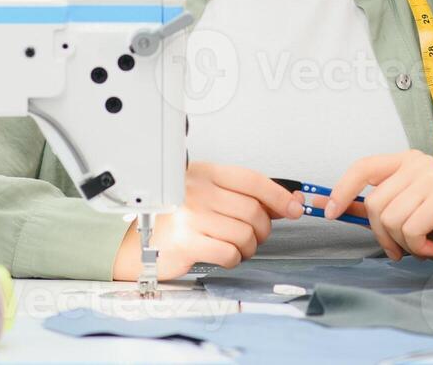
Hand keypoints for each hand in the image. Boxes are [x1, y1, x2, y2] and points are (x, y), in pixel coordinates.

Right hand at [112, 161, 302, 280]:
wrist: (138, 244)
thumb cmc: (176, 218)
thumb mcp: (209, 195)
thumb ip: (246, 196)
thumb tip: (289, 202)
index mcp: (205, 174)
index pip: (252, 180)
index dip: (279, 195)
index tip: (294, 208)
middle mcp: (198, 192)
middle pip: (253, 210)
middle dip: (263, 228)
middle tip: (255, 234)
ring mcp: (191, 217)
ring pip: (245, 234)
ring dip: (249, 246)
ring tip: (236, 245)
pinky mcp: (188, 242)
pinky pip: (230, 253)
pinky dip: (234, 258)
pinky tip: (224, 254)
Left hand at [326, 150, 432, 274]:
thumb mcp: (395, 216)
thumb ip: (363, 208)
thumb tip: (322, 202)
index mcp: (404, 162)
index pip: (363, 167)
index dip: (342, 190)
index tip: (329, 213)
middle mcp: (418, 163)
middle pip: (374, 203)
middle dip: (384, 233)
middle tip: (404, 243)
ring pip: (390, 218)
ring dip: (403, 242)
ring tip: (422, 241)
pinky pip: (410, 229)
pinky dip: (417, 246)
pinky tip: (432, 244)